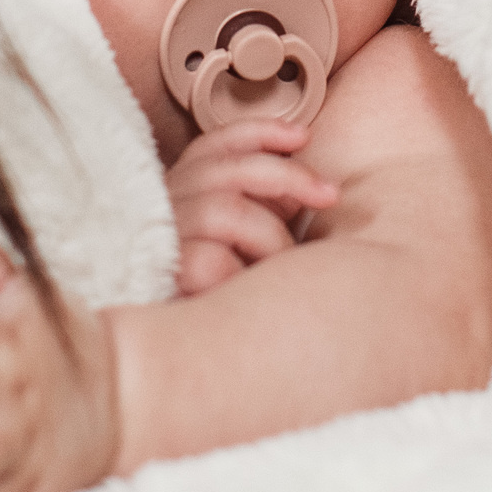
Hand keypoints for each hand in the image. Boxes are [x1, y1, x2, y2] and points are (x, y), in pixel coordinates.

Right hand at [164, 119, 339, 294]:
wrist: (178, 358)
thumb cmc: (222, 297)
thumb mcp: (247, 243)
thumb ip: (264, 209)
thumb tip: (309, 185)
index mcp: (184, 193)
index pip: (214, 146)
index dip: (259, 133)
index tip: (304, 135)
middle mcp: (166, 208)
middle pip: (226, 168)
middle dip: (287, 174)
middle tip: (329, 194)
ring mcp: (162, 238)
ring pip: (224, 209)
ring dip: (268, 235)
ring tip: (280, 267)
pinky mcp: (162, 273)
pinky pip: (210, 258)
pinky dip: (239, 271)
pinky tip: (243, 290)